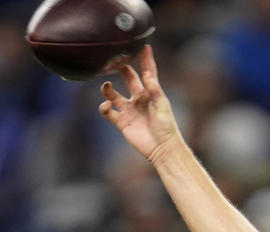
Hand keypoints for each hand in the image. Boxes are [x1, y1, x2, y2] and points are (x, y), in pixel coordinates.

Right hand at [99, 45, 180, 160]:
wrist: (161, 149)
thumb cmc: (166, 127)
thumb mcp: (162, 105)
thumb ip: (154, 89)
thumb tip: (147, 74)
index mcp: (151, 93)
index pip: (147, 72)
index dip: (145, 59)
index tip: (142, 45)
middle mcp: (139, 99)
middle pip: (128, 78)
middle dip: (121, 68)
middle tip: (113, 60)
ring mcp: (129, 110)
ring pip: (113, 93)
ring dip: (107, 88)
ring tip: (106, 86)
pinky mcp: (121, 122)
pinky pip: (107, 111)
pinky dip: (104, 106)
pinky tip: (107, 105)